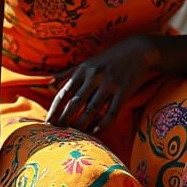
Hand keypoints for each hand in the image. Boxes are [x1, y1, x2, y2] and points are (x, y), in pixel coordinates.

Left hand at [45, 34, 159, 134]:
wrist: (138, 50)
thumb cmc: (109, 58)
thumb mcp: (87, 62)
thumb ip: (68, 74)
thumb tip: (49, 84)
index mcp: (83, 69)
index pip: (64, 92)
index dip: (55, 109)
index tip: (48, 123)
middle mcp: (94, 76)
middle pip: (75, 103)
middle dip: (64, 120)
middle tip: (57, 134)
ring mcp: (109, 84)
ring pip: (92, 110)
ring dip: (81, 125)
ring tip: (74, 137)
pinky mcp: (124, 91)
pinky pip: (111, 112)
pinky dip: (102, 124)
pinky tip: (95, 133)